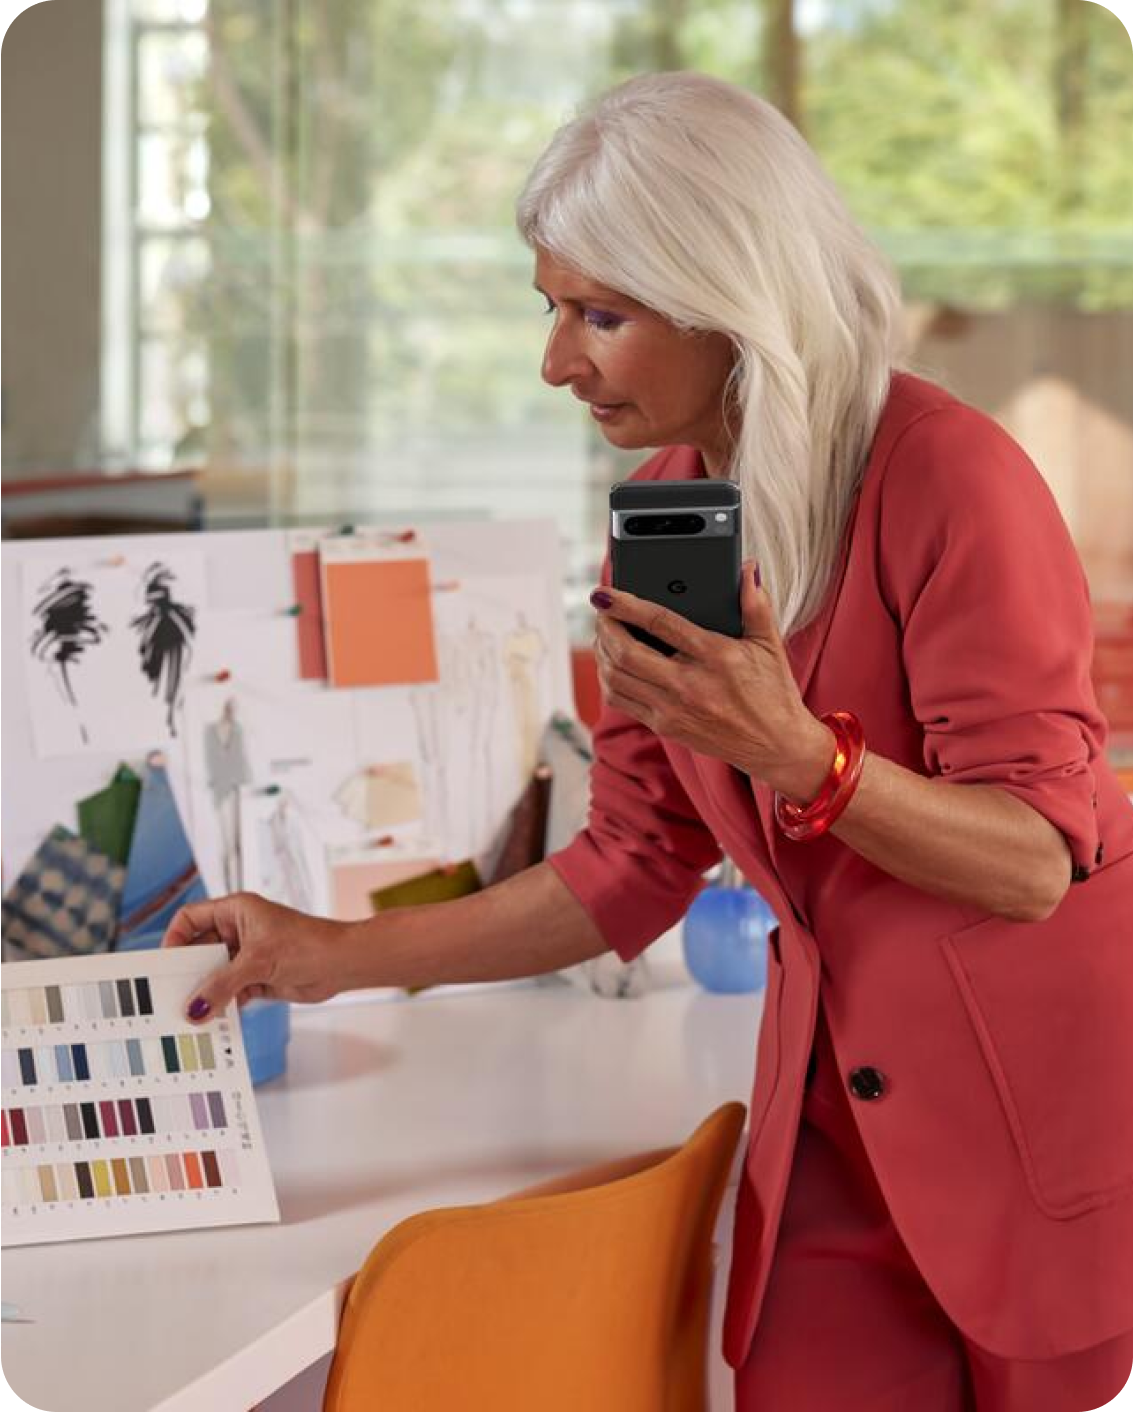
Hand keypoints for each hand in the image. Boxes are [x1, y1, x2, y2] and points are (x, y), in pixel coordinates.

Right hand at [162, 891, 346, 1022]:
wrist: (343, 964)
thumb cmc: (307, 945)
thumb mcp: (257, 962)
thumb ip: (222, 986)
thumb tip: (194, 1010)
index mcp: (236, 910)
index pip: (190, 918)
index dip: (174, 939)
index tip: (166, 964)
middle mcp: (239, 930)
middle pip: (199, 950)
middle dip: (187, 972)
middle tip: (169, 996)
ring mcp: (248, 955)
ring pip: (214, 974)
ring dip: (204, 993)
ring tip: (188, 1015)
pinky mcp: (258, 977)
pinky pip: (229, 992)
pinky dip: (222, 1005)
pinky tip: (213, 1021)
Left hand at [591, 561, 833, 796]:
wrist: (777, 746)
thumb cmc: (773, 693)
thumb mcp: (770, 644)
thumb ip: (755, 604)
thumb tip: (748, 569)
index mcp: (715, 656)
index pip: (660, 623)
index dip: (625, 604)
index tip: (604, 593)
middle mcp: (689, 685)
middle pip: (626, 652)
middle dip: (605, 627)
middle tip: (602, 610)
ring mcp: (673, 709)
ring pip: (617, 678)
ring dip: (602, 652)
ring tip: (605, 634)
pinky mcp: (665, 726)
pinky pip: (621, 701)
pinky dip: (608, 679)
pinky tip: (612, 664)